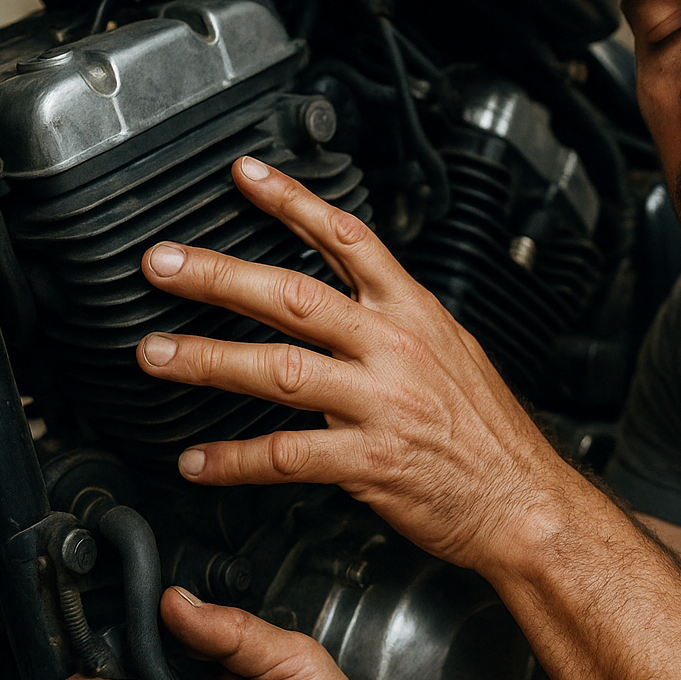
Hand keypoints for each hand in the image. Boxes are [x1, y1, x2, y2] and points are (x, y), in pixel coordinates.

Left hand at [133, 154, 586, 571]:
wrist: (524, 503)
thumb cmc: (487, 435)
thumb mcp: (452, 351)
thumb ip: (395, 317)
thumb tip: (347, 284)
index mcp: (414, 315)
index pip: (348, 239)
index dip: (293, 202)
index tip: (246, 176)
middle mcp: (395, 349)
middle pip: (294, 296)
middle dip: (218, 276)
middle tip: (162, 265)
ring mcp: (382, 403)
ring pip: (280, 370)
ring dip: (207, 360)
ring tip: (156, 355)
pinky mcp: (372, 462)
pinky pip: (288, 455)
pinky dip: (235, 460)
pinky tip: (199, 462)